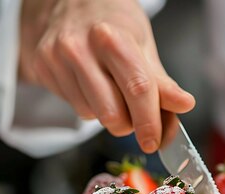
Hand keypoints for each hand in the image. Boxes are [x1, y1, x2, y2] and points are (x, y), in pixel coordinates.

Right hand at [18, 0, 194, 152]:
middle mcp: (80, 47)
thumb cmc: (111, 21)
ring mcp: (56, 59)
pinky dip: (89, 104)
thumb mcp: (142, 43)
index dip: (149, 121)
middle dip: (129, 124)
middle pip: (112, 113)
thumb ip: (161, 80)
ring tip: (109, 87)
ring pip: (91, 115)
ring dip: (108, 113)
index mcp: (112, 37)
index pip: (137, 89)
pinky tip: (89, 82)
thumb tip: (183, 105)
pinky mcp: (41, 69)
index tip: (155, 141)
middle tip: (136, 115)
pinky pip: (74, 107)